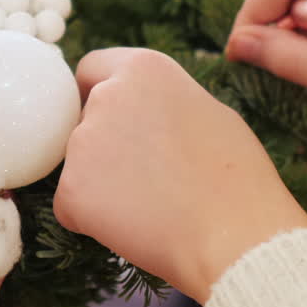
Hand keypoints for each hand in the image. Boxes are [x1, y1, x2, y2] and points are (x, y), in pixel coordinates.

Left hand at [54, 48, 306, 302]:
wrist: (234, 238)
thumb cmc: (236, 178)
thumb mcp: (208, 111)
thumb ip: (161, 101)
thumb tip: (142, 109)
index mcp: (142, 68)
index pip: (92, 69)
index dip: (95, 93)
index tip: (108, 119)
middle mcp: (105, 96)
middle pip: (84, 119)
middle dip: (103, 144)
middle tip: (145, 176)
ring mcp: (82, 143)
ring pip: (78, 164)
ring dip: (100, 183)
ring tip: (150, 205)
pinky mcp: (70, 190)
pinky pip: (71, 204)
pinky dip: (92, 219)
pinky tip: (135, 227)